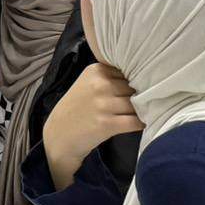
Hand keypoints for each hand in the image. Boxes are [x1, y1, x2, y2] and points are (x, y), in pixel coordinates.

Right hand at [42, 63, 143, 190]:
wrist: (59, 134)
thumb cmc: (77, 108)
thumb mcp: (88, 83)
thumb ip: (110, 77)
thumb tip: (144, 79)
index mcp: (96, 70)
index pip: (128, 71)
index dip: (134, 81)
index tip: (132, 90)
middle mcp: (99, 84)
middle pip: (134, 87)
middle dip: (138, 96)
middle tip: (135, 104)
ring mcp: (103, 104)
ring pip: (137, 104)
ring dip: (141, 110)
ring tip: (139, 114)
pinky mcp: (106, 123)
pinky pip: (135, 121)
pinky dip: (141, 123)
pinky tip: (140, 124)